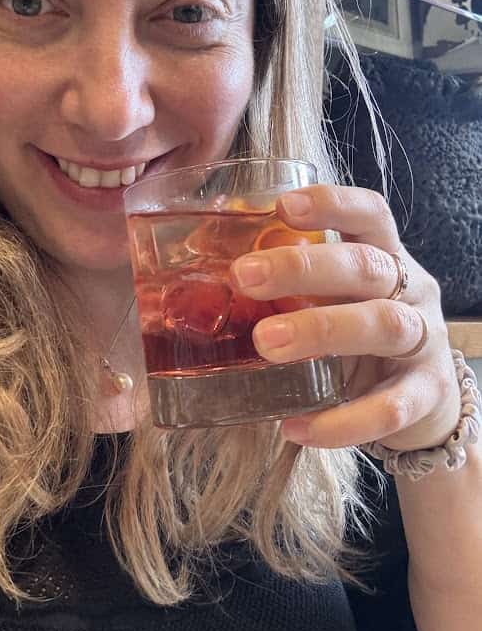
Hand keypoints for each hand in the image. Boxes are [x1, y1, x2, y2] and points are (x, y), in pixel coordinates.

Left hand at [230, 184, 460, 450]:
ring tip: (265, 343)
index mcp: (384, 256)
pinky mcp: (427, 396)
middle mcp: (411, 291)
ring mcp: (424, 342)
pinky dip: (341, 420)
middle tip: (244, 277)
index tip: (283, 207)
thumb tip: (202, 266)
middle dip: (303, 269)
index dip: (331, 204)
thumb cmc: (359, 335)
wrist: (425, 403)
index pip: (369, 215)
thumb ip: (287, 285)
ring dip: (321, 330)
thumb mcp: (333, 299)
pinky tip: (294, 426)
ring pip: (383, 325)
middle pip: (366, 267)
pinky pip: (389, 408)